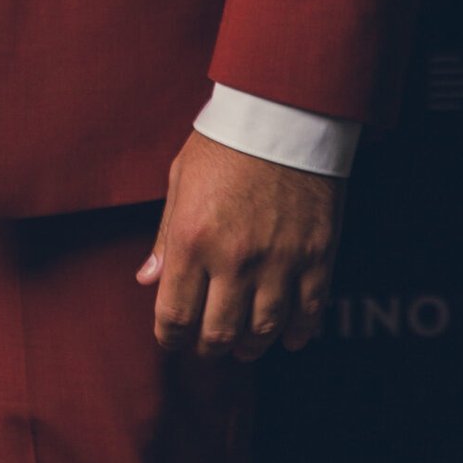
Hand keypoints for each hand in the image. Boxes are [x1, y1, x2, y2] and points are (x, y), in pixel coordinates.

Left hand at [136, 128, 344, 359]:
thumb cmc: (224, 142)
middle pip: (217, 334)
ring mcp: (277, 261)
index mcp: (191, 238)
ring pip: (262, 332)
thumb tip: (147, 280)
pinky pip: (307, 314)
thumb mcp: (181, 180)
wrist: (284, 114)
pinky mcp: (315, 257)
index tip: (172, 338)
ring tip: (243, 345)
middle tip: (207, 344)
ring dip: (249, 347)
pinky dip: (295, 334)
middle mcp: (233, 258)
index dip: (170, 338)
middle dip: (207, 348)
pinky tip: (286, 337)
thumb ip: (164, 236)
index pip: (174, 315)